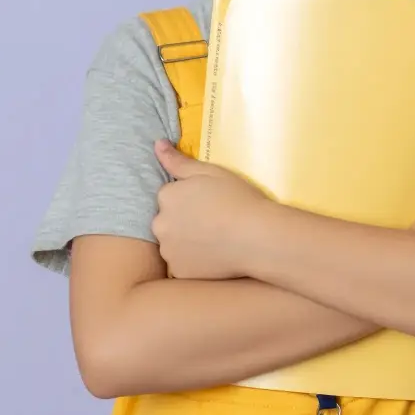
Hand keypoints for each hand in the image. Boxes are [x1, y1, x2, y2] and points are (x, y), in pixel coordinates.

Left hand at [152, 140, 267, 279]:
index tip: (210, 203)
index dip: (190, 199)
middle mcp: (160, 223)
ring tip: (216, 240)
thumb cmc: (238, 199)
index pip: (170, 196)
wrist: (257, 237)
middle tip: (213, 221)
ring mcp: (169, 250)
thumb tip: (157, 143)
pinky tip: (215, 256)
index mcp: (167, 196)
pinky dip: (194, 261)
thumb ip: (179, 160)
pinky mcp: (179, 271)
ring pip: (173, 243)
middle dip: (183, 220)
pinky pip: (182, 264)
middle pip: (167, 220)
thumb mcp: (210, 172)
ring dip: (186, 242)